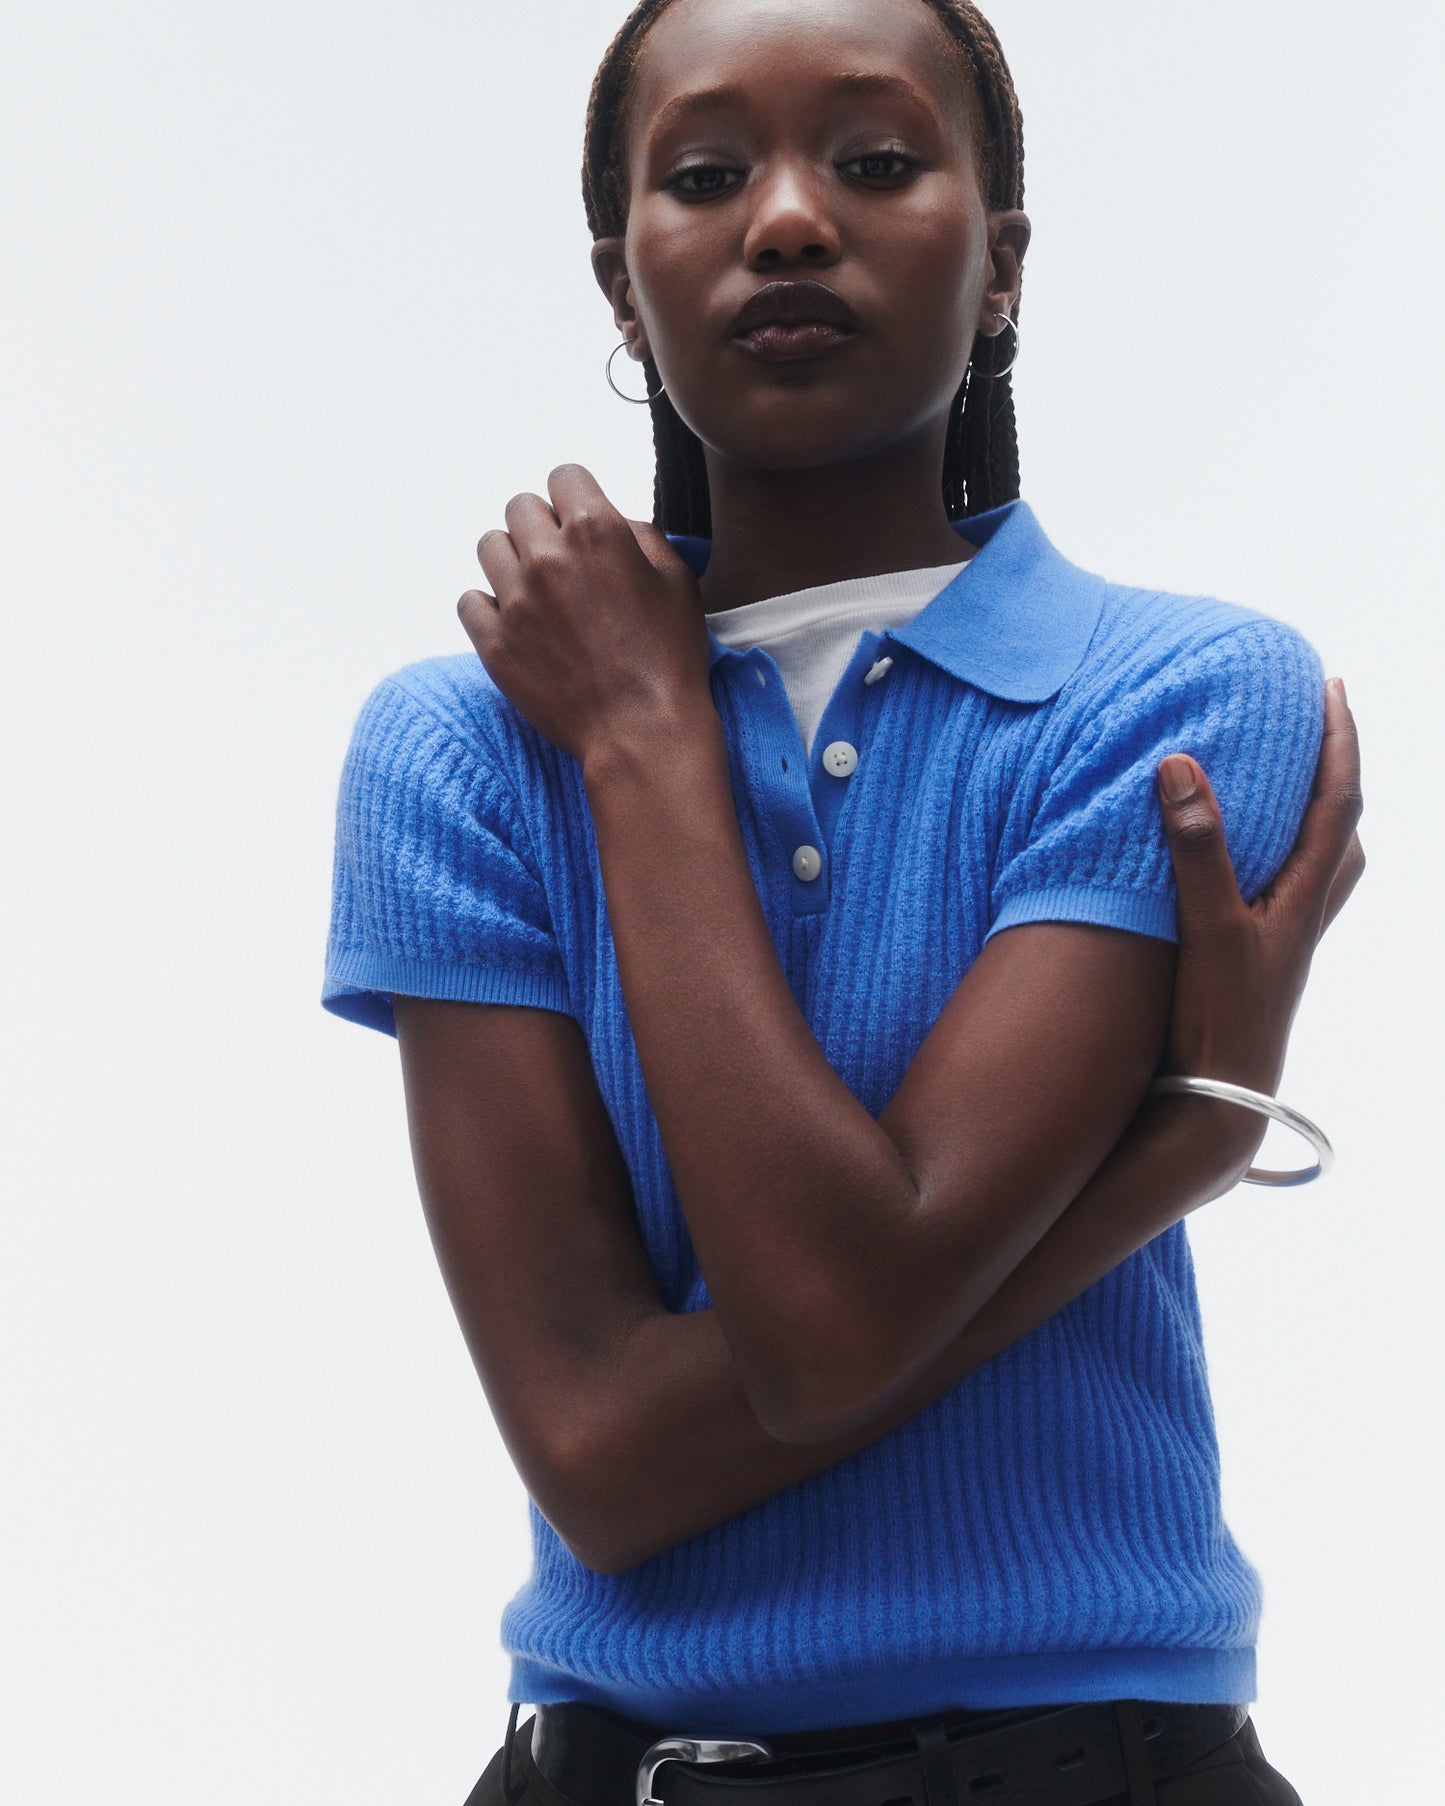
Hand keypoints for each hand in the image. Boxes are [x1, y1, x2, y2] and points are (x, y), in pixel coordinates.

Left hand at [457, 463, 713, 767]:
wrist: (643, 732)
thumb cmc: (670, 658)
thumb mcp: (677, 581)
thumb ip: (642, 535)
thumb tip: (615, 520)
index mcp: (596, 531)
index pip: (564, 476)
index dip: (577, 497)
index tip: (581, 521)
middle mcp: (548, 558)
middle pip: (521, 507)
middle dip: (542, 525)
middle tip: (562, 559)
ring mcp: (515, 601)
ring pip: (490, 546)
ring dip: (513, 559)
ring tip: (536, 589)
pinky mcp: (494, 643)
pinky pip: (470, 601)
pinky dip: (489, 606)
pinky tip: (516, 622)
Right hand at [1155, 677, 1364, 1112]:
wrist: (1224, 1100)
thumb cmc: (1223, 1017)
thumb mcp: (1208, 924)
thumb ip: (1197, 846)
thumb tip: (1181, 764)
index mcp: (1306, 895)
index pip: (1340, 800)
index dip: (1339, 740)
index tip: (1331, 687)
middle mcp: (1306, 916)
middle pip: (1345, 831)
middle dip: (1338, 774)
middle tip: (1321, 728)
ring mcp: (1286, 943)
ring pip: (1324, 868)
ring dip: (1318, 821)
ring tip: (1294, 789)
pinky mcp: (1260, 965)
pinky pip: (1287, 895)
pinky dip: (1282, 863)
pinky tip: (1247, 871)